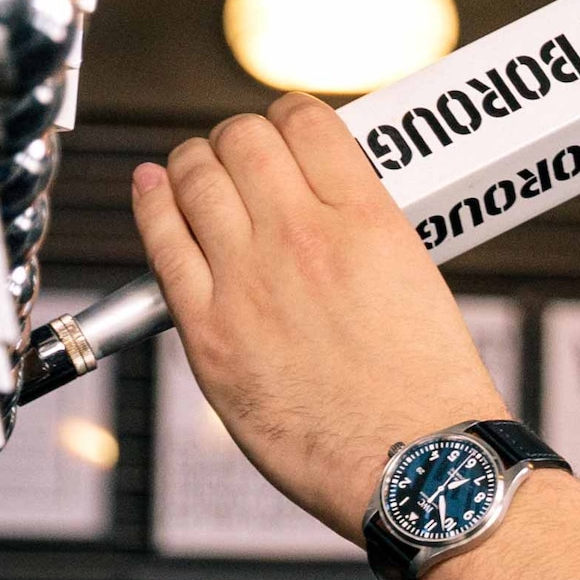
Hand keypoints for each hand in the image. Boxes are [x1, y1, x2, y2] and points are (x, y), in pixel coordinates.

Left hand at [132, 97, 509, 536]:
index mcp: (368, 220)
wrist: (417, 465)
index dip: (290, 115)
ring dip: (194, 163)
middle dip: (239, 138)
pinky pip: (160, 240)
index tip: (286, 129)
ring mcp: (248, 280)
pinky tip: (153, 190)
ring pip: (195, 176)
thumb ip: (364, 234)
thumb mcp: (416, 280)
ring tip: (199, 173)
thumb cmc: (427, 391)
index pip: (307, 122)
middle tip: (242, 156)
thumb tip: (327, 207)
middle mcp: (303, 237)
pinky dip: (152, 203)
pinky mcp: (207, 329)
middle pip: (243, 139)